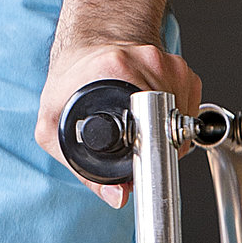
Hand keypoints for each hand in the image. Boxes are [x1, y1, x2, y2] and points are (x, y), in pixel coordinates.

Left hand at [36, 39, 201, 210]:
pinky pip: (188, 104)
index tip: (140, 160)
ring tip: (142, 129)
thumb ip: (79, 168)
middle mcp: (146, 60)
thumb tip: (117, 196)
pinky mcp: (180, 67)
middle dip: (157, 145)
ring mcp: (166, 62)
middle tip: (137, 148)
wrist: (86, 46)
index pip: (149, 115)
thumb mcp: (52, 124)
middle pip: (169, 120)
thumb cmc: (69, 79)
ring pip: (182, 115)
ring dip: (167, 132)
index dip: (146, 149)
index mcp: (115, 66)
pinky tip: (153, 115)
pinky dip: (175, 118)